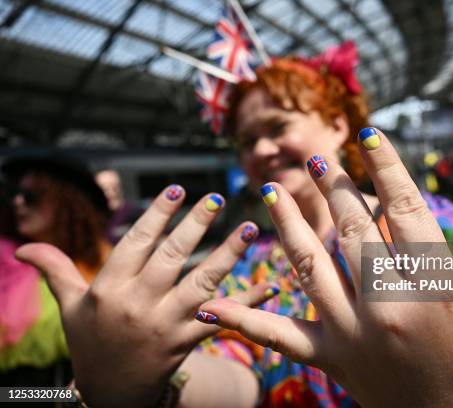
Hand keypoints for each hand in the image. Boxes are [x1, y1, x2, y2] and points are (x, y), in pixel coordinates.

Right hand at [16, 187, 275, 406]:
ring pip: (201, 283)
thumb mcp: (70, 308)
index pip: (137, 242)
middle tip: (216, 198)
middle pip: (172, 256)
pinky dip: (249, 302)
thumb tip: (24, 247)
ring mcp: (165, 324)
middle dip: (196, 225)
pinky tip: (272, 284)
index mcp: (110, 289)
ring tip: (250, 229)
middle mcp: (139, 303)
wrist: (111, 395)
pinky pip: (221, 318)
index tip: (177, 189)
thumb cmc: (92, 343)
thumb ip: (56, 271)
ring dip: (229, 255)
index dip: (157, 214)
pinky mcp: (187, 342)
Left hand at [199, 129, 452, 406]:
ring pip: (309, 268)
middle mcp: (386, 307)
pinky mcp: (329, 361)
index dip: (387, 168)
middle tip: (317, 158)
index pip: (404, 211)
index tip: (370, 136)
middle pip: (351, 232)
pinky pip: (281, 338)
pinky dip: (246, 321)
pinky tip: (212, 304)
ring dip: (285, 227)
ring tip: (269, 191)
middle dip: (333, 189)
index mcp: (433, 288)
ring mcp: (352, 334)